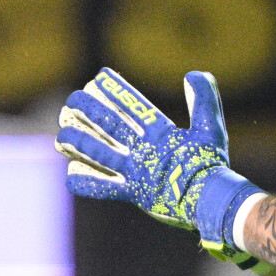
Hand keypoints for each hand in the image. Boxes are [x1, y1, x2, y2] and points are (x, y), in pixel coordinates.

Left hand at [54, 68, 263, 257]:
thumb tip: (193, 74)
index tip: (98, 78)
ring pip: (98, 154)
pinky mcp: (132, 194)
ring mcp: (134, 173)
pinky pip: (102, 188)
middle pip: (108, 125)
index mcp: (160, 133)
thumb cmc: (212, 164)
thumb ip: (204, 99)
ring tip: (62, 133)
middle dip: (88, 109)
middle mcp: (142, 150)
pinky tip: (71, 171)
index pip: (132, 105)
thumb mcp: (212, 128)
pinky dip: (85, 180)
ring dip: (78, 142)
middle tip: (73, 99)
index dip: (114, 89)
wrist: (211, 201)